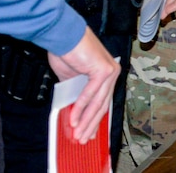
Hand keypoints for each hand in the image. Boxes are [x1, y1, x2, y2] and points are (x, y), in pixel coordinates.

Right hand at [47, 27, 119, 143]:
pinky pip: (91, 93)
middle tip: (82, 139)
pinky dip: (81, 107)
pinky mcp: (103, 70)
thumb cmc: (67, 52)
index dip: (95, 119)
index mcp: (107, 74)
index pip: (103, 101)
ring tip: (77, 134)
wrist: (63, 34)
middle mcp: (112, 72)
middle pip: (102, 105)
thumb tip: (75, 112)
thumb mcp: (71, 79)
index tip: (89, 133)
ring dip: (86, 120)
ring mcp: (110, 71)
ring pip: (98, 102)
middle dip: (90, 124)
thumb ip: (76, 94)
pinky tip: (74, 119)